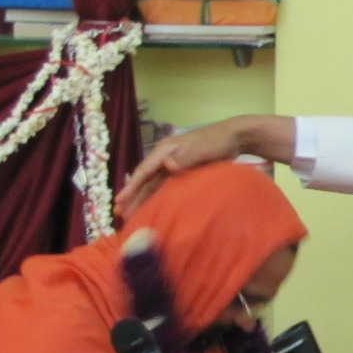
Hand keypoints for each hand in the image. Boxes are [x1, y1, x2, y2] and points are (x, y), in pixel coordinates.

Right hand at [116, 121, 248, 219]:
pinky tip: (152, 208)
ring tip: (130, 215)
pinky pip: (165, 186)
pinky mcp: (182, 171)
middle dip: (132, 196)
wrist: (233, 137)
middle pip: (145, 179)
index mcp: (165, 150)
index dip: (132, 186)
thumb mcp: (201, 148)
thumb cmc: (216, 141)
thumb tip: (168, 166)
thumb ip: (185, 157)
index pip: (144, 171)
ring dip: (142, 199)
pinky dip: (157, 197)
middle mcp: (165, 157)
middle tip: (119, 214)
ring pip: (153, 185)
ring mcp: (173, 164)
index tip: (119, 201)